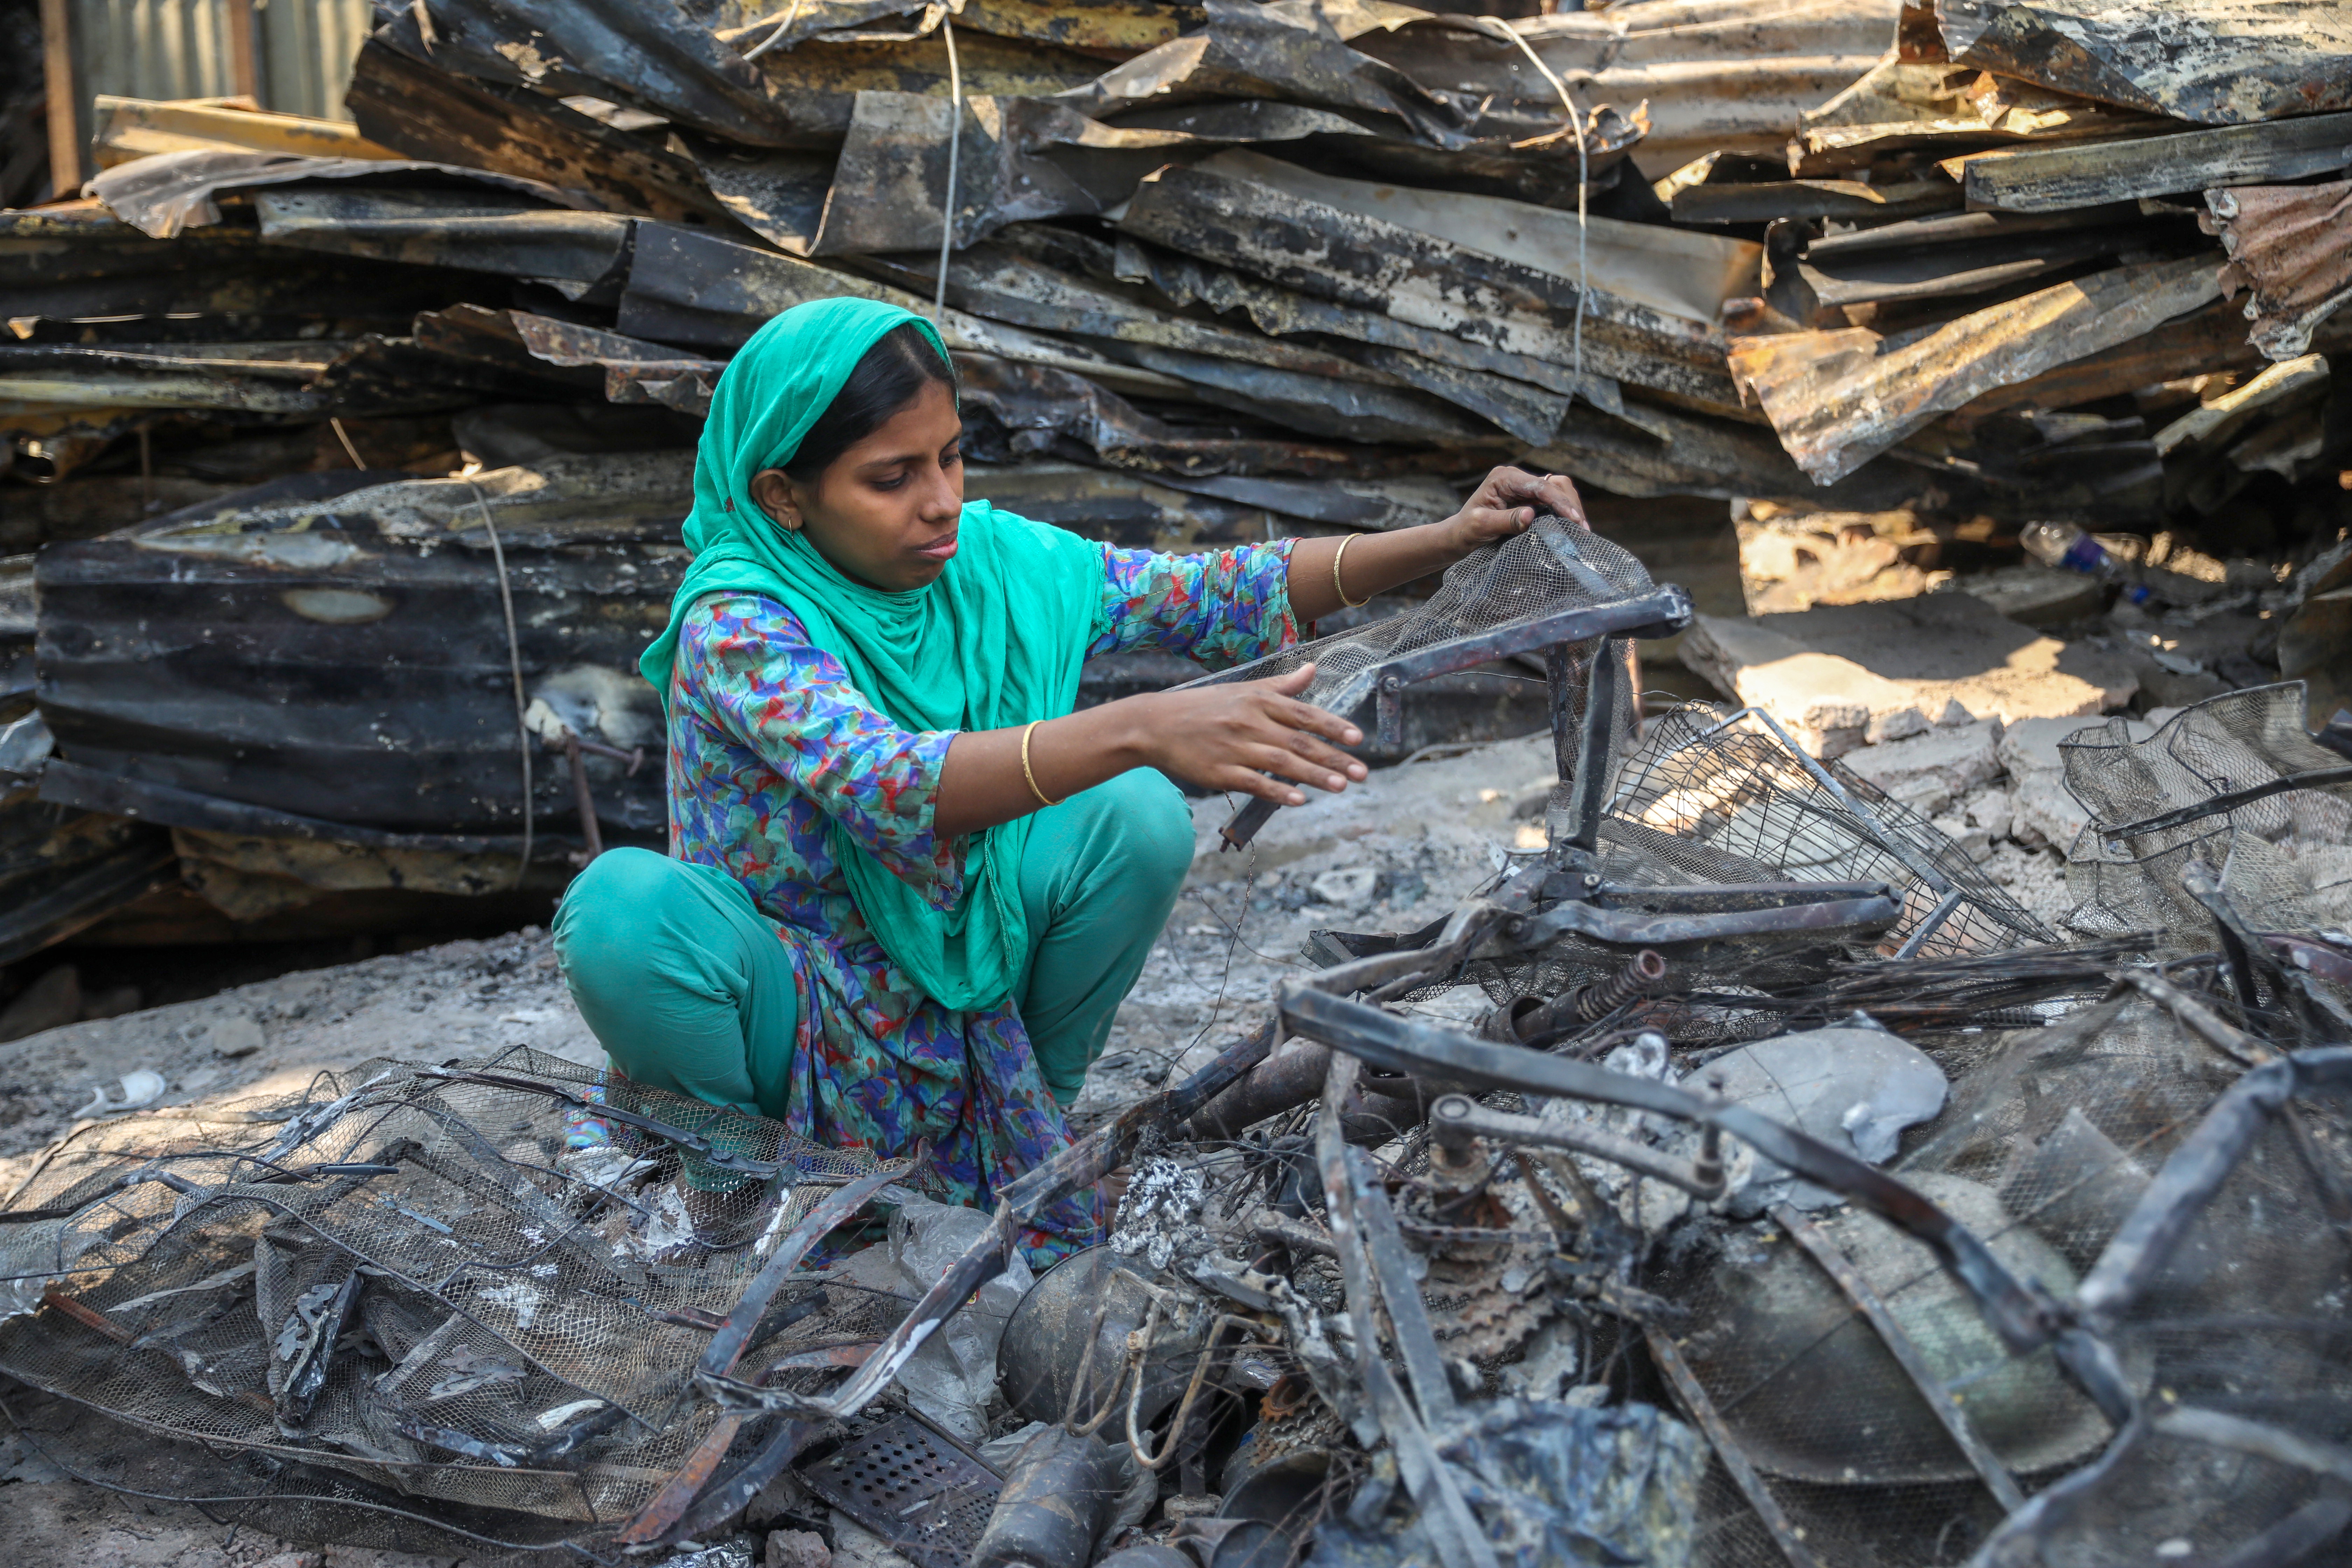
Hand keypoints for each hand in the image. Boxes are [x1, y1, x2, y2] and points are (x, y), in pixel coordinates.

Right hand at [1129, 664, 1368, 806]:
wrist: (1155, 724)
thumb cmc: (1203, 706)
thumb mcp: (1242, 689)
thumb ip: (1281, 685)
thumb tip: (1313, 670)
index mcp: (1258, 701)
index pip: (1303, 714)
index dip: (1332, 727)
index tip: (1357, 739)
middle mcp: (1250, 723)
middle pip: (1299, 742)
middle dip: (1334, 757)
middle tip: (1362, 772)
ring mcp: (1234, 748)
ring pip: (1282, 763)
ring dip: (1314, 776)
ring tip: (1342, 786)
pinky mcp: (1219, 773)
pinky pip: (1254, 783)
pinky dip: (1277, 792)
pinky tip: (1298, 800)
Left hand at [1438, 466, 1588, 554]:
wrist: (1459, 536)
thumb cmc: (1465, 531)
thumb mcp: (1480, 526)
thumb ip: (1504, 520)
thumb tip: (1530, 515)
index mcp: (1504, 478)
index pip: (1539, 486)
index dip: (1559, 502)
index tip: (1574, 519)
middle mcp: (1517, 478)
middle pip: (1554, 484)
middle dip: (1570, 504)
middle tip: (1582, 529)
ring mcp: (1525, 488)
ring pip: (1559, 491)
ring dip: (1571, 508)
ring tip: (1581, 531)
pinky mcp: (1531, 499)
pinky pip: (1554, 502)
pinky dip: (1565, 514)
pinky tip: (1572, 529)